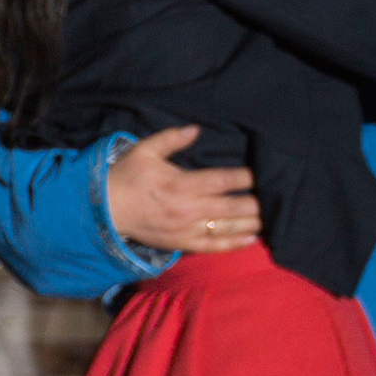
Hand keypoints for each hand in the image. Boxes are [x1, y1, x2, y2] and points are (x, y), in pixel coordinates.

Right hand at [106, 125, 260, 253]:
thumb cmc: (125, 177)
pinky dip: (235, 243)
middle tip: (272, 196)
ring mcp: (185, 228)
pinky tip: (252, 237)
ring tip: (267, 217)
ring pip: (227, 227)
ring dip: (251, 222)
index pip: (223, 180)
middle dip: (255, 202)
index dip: (246, 177)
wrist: (103, 210)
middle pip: (232, 206)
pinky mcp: (181, 243)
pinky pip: (213, 246)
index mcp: (180, 183)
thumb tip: (196, 130)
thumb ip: (171, 139)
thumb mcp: (144, 150)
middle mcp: (187, 208)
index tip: (259, 173)